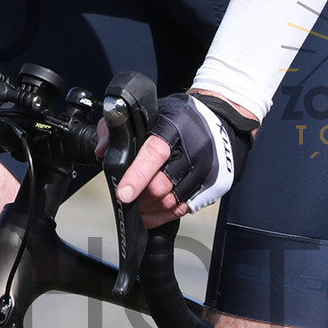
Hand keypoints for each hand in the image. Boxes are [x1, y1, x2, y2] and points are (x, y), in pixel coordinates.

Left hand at [98, 90, 254, 225]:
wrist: (224, 119)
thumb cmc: (182, 118)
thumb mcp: (152, 112)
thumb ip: (120, 128)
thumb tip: (102, 152)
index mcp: (175, 126)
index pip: (154, 153)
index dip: (137, 175)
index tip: (123, 193)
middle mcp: (195, 148)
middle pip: (161, 185)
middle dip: (140, 196)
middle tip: (128, 195)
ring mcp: (208, 169)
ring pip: (171, 201)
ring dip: (150, 208)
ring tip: (138, 205)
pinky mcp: (215, 185)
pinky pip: (185, 209)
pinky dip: (164, 215)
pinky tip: (153, 212)